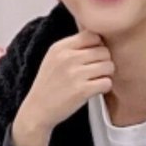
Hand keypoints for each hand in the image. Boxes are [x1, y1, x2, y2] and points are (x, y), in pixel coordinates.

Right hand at [13, 30, 113, 145]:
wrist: (37, 110)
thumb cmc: (49, 85)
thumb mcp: (53, 58)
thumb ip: (73, 47)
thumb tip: (99, 39)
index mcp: (61, 47)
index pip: (93, 35)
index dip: (98, 45)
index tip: (93, 57)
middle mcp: (68, 58)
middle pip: (104, 51)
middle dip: (104, 61)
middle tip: (97, 72)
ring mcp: (75, 74)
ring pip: (108, 66)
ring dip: (106, 75)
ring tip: (96, 81)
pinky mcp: (81, 91)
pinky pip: (107, 83)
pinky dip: (105, 87)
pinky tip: (95, 90)